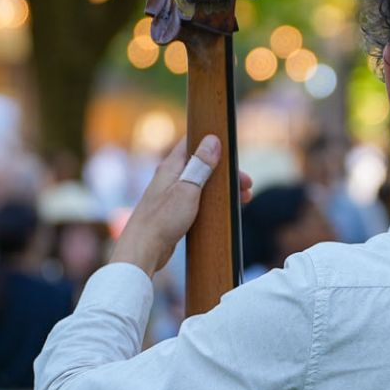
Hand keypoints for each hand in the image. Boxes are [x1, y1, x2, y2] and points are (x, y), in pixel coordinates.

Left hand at [110, 136, 252, 276]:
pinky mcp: (174, 211)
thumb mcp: (187, 189)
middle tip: (246, 184)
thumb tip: (212, 140)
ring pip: (202, 184)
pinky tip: (224, 210)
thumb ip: (200, 165)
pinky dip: (213, 202)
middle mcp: (171, 177)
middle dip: (225, 172)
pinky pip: (198, 200)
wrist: (143, 249)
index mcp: (171, 167)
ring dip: (222, 188)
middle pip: (203, 165)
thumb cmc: (162, 219)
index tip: (232, 152)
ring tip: (243, 199)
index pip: (193, 142)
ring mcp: (172, 194)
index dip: (213, 143)